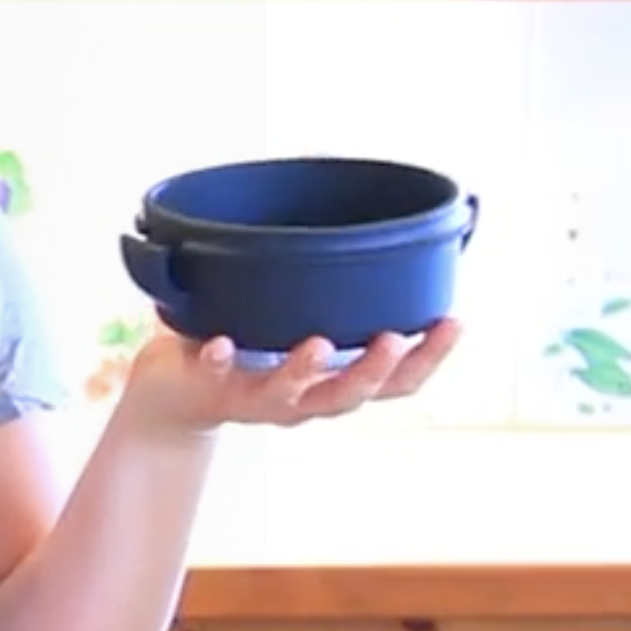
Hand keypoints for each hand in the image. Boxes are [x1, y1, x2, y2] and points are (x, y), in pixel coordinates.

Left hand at [113, 317, 461, 439]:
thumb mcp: (303, 319)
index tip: (455, 322)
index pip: (396, 383)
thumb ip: (339, 290)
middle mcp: (302, 398)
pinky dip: (221, 358)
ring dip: (304, 369)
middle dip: (376, 369)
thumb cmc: (251, 348)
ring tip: (320, 343)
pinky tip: (224, 343)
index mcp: (333, 383)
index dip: (429, 359)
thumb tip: (395, 232)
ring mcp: (254, 396)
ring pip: (288, 395)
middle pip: (349, 396)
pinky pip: (214, 374)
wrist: (174, 392)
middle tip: (395, 339)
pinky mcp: (208, 386)